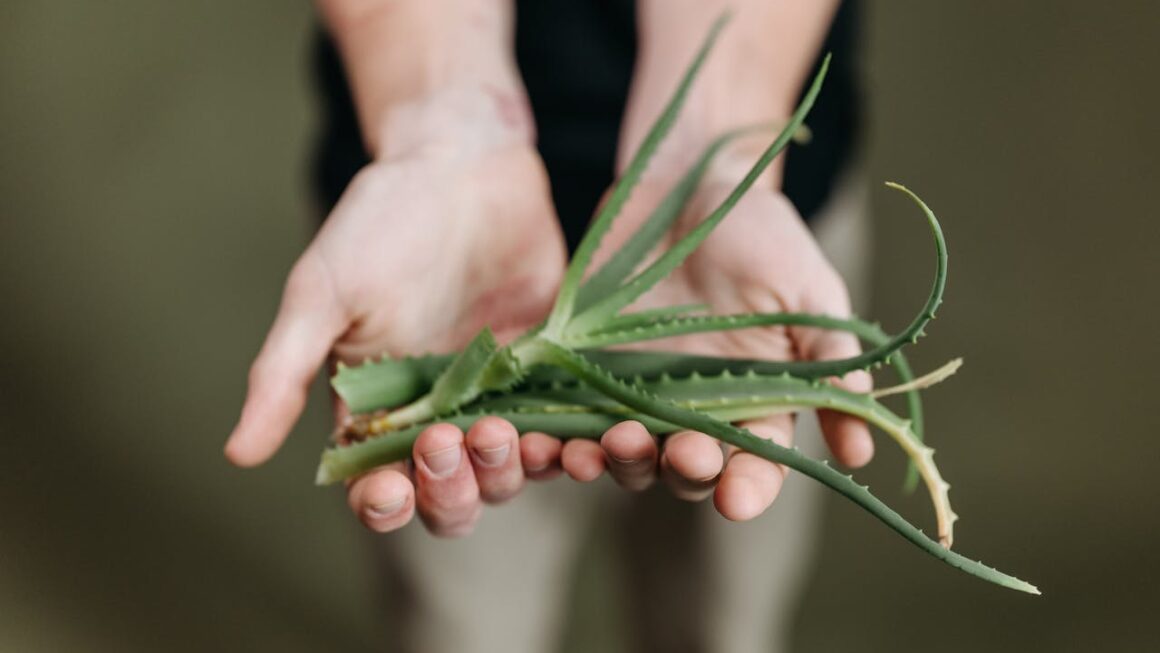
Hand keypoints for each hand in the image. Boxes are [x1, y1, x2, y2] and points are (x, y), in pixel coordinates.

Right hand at [226, 103, 568, 535]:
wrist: (463, 161)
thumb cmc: (379, 221)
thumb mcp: (322, 293)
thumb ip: (283, 373)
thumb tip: (236, 453)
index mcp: (377, 410)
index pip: (379, 488)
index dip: (385, 503)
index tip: (391, 487)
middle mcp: (440, 416)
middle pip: (452, 497)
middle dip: (452, 488)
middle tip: (451, 440)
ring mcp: (500, 397)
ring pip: (511, 473)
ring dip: (510, 471)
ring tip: (509, 434)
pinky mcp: (554, 372)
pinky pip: (569, 428)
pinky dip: (576, 446)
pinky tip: (585, 439)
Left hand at [554, 164, 873, 520]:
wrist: (687, 183)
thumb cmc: (760, 233)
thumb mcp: (807, 289)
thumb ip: (829, 360)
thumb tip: (862, 449)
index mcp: (755, 401)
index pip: (755, 465)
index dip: (749, 488)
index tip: (737, 499)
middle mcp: (695, 409)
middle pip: (686, 470)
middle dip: (683, 471)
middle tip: (680, 452)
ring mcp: (635, 392)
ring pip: (624, 454)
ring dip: (616, 462)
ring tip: (605, 448)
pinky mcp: (584, 370)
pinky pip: (567, 417)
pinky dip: (555, 438)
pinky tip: (543, 438)